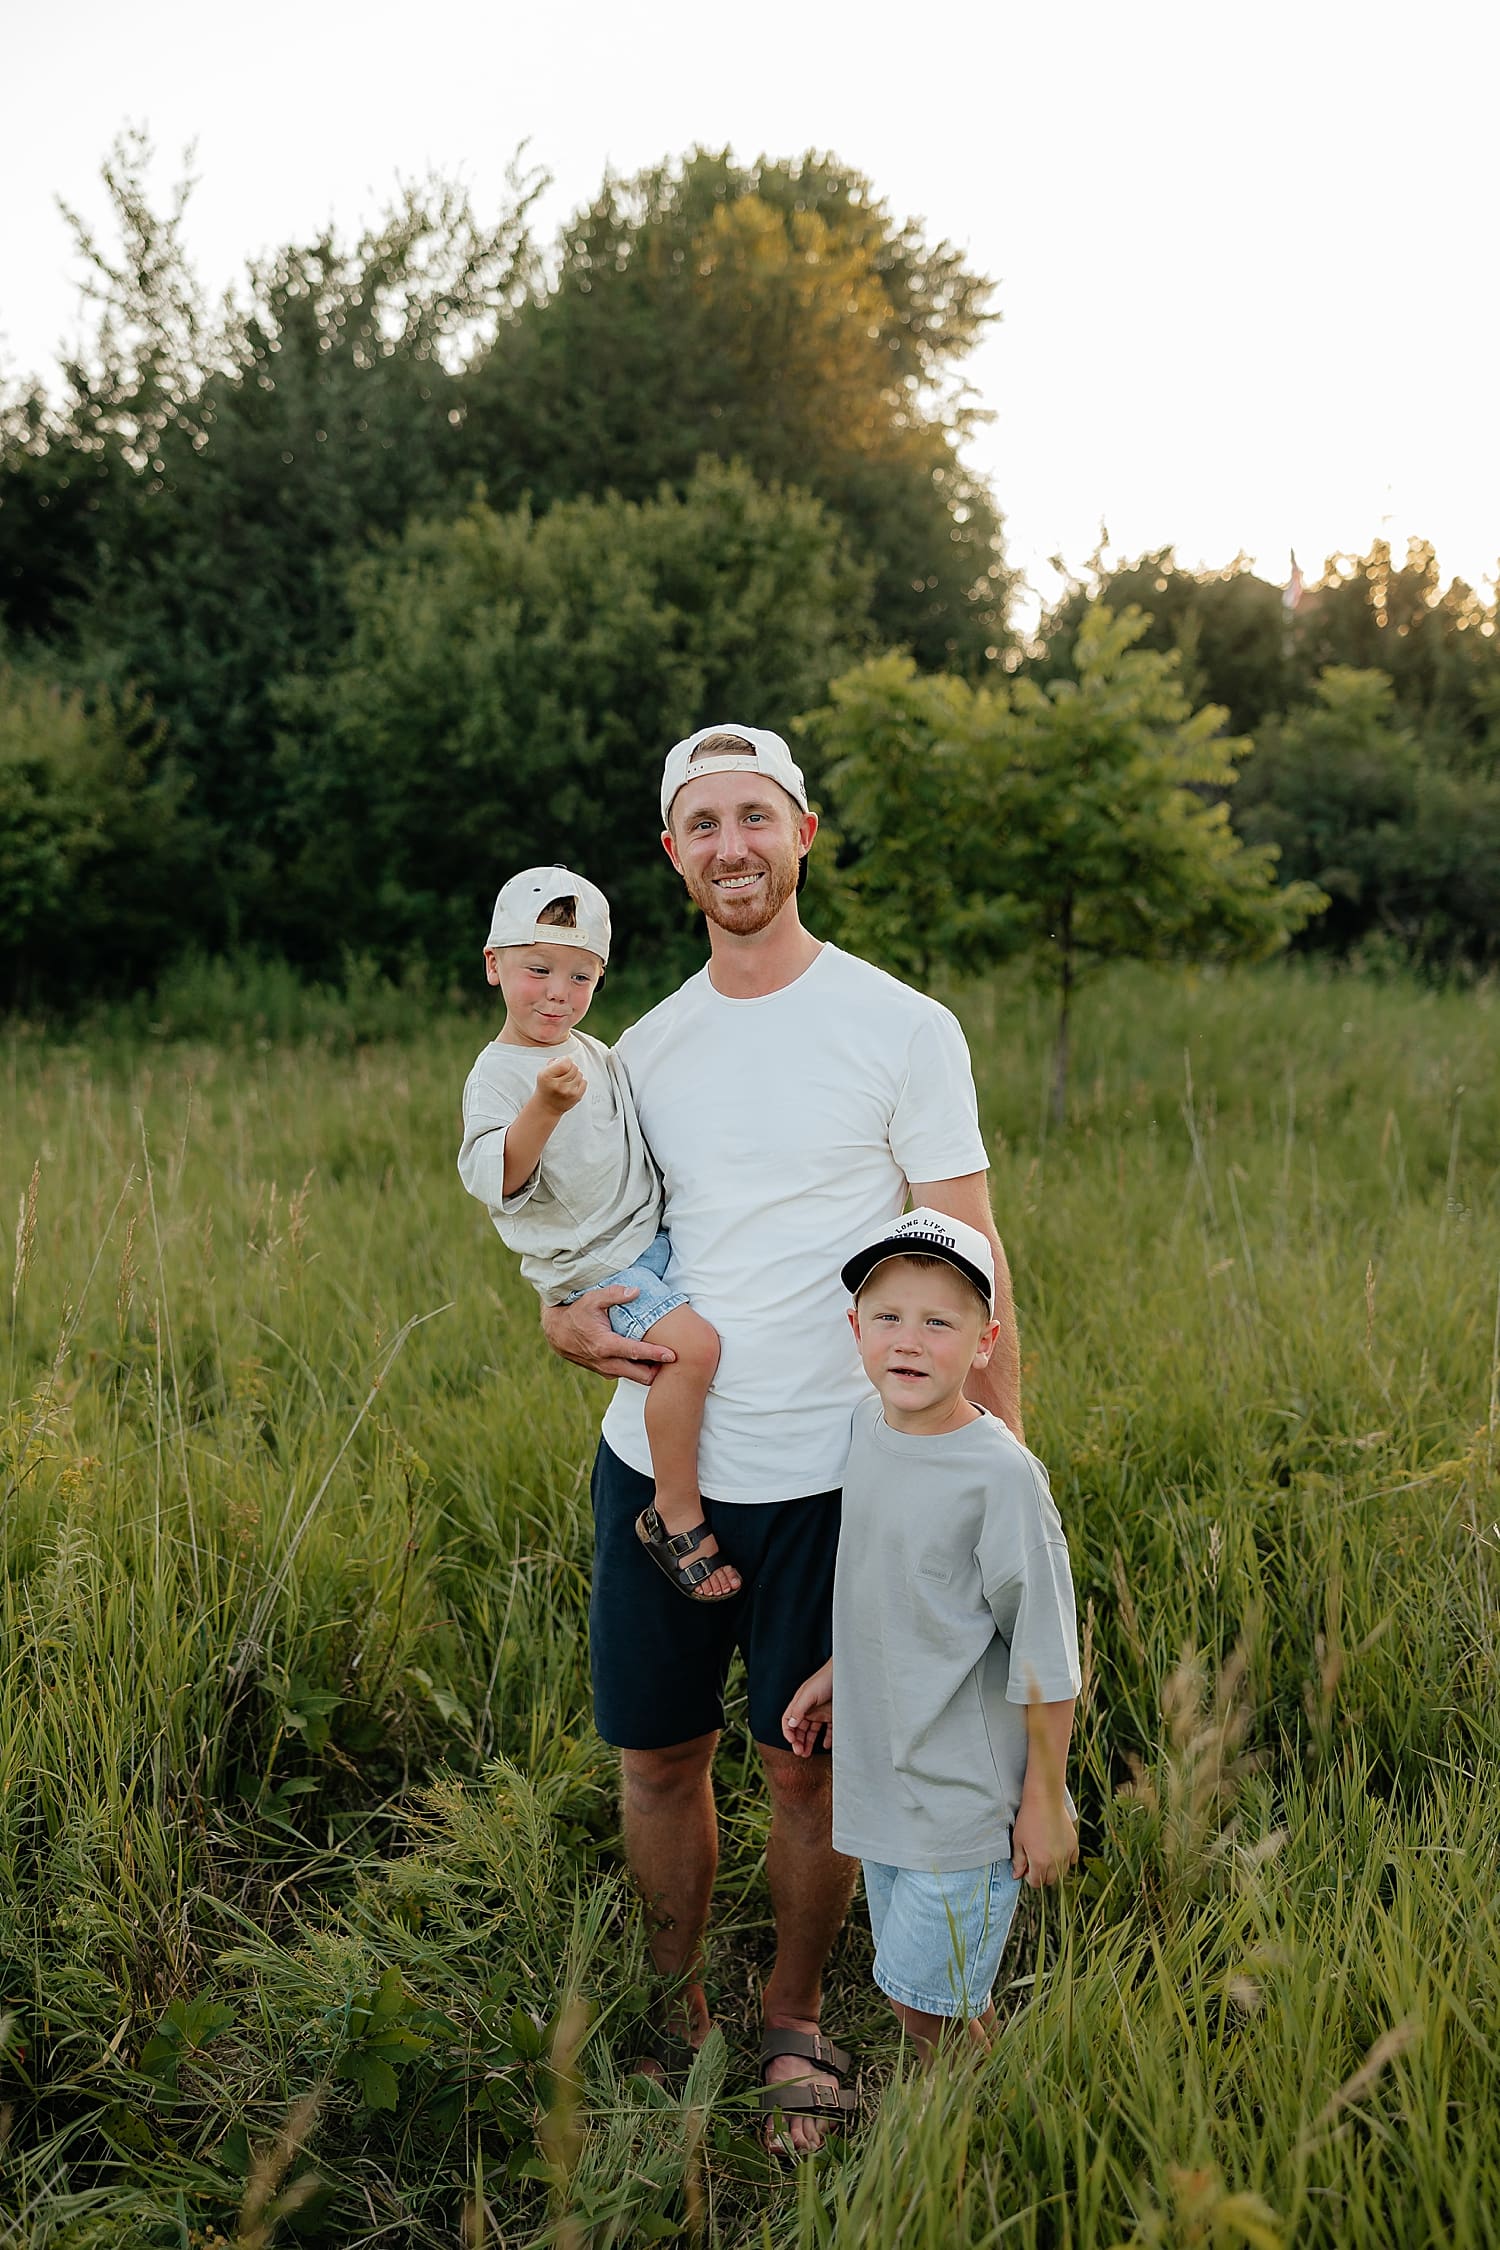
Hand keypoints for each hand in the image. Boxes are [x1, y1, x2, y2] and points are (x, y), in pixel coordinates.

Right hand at [535, 1056, 586, 1112]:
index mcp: (547, 1077)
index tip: (564, 1062)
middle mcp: (558, 1085)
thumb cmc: (545, 1089)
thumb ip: (553, 1063)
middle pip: (574, 1068)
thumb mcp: (542, 1073)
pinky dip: (580, 1082)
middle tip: (565, 1072)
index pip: (565, 1062)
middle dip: (570, 1068)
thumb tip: (565, 1058)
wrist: (546, 1107)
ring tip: (568, 1080)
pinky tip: (572, 1085)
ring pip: (580, 1074)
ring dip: (575, 1075)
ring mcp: (568, 1092)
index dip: (566, 1060)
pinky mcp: (576, 1097)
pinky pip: (584, 1082)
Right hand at [540, 1288, 677, 1385]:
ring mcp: (605, 1370)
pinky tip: (646, 1358)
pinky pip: (627, 1375)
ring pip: (635, 1378)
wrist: (557, 1332)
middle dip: (659, 1370)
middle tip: (673, 1358)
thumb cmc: (577, 1313)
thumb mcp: (592, 1298)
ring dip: (650, 1371)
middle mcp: (606, 1362)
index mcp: (605, 1345)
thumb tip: (636, 1291)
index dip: (656, 1354)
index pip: (636, 1352)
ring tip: (664, 1359)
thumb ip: (614, 1294)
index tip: (673, 1355)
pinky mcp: (605, 1373)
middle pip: (641, 1375)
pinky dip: (638, 1370)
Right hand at [781, 1662, 833, 1756]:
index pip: (788, 1720)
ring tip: (807, 1753)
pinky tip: (826, 1745)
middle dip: (797, 1741)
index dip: (788, 1732)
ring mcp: (821, 1713)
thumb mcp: (809, 1694)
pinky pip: (828, 1731)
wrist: (846, 1674)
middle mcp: (809, 1709)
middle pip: (799, 1729)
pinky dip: (827, 1739)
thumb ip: (799, 1709)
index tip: (792, 1742)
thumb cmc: (825, 1679)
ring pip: (811, 1732)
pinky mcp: (833, 1716)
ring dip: (808, 1743)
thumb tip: (791, 1724)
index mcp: (800, 1703)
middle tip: (800, 1752)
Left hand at [1010, 1793, 1077, 1888]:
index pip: (1036, 1883)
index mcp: (1040, 1862)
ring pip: (1062, 1873)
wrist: (1045, 1800)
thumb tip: (1017, 1875)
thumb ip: (1018, 1861)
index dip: (1028, 1877)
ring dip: (1053, 1870)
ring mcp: (1067, 1853)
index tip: (1025, 1868)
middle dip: (1040, 1875)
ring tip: (1046, 1856)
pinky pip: (1072, 1860)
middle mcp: (1055, 1861)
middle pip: (1049, 1880)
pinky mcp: (1074, 1844)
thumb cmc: (1028, 1818)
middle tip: (1034, 1862)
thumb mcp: (1018, 1840)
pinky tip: (1058, 1851)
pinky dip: (1066, 1860)